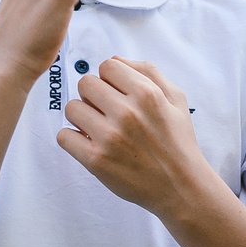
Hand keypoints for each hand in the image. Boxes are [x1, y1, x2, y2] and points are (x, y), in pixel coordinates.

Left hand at [57, 57, 212, 218]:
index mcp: (147, 94)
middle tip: (106, 112)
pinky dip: (73, 139)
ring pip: (72, 108)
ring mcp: (109, 137)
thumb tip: (115, 58)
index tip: (117, 94)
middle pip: (85, 83)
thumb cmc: (178, 142)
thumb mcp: (176, 100)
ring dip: (82, 117)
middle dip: (94, 96)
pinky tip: (89, 144)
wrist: (181, 188)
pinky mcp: (96, 160)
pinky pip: (64, 136)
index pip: (107, 65)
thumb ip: (148, 72)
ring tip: (98, 129)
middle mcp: (127, 113)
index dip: (110, 78)